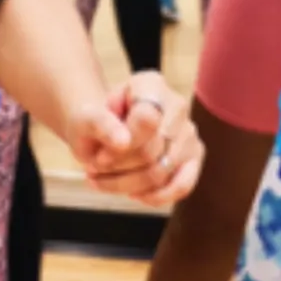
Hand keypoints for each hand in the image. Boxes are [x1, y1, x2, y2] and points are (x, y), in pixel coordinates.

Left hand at [64, 71, 202, 207]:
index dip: (121, 146)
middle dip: (119, 168)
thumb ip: (99, 123)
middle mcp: (177, 105)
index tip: (98, 156)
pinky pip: (182, 185)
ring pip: (162, 172)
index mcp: (150, 84)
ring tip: (105, 182)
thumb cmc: (95, 124)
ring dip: (128, 185)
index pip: (147, 119)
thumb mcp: (85, 119)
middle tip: (95, 170)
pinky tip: (134, 193)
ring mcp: (190, 132)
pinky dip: (155, 196)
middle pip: (152, 151)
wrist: (106, 133)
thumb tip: (123, 141)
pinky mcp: (195, 157)